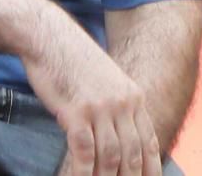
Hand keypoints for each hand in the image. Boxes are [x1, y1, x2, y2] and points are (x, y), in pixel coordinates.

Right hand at [16, 5, 160, 175]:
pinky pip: (84, 151)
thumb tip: (122, 139)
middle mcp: (122, 103)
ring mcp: (101, 107)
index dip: (151, 168)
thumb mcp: (108, 82)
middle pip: (132, 153)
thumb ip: (118, 108)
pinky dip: (83, 172)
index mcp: (134, 97)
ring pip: (110, 157)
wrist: (50, 38)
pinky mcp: (77, 111)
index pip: (149, 141)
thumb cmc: (74, 63)